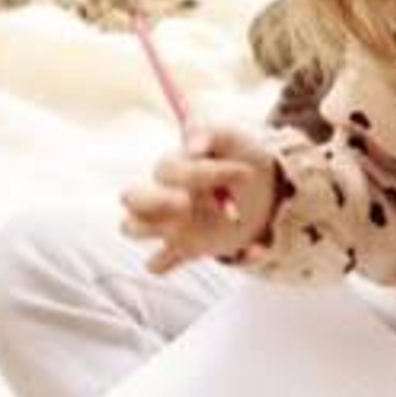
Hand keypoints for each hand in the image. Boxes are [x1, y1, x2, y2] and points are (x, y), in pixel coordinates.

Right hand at [118, 122, 283, 272]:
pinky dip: (170, 262)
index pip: (168, 170)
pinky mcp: (181, 248)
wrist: (266, 190)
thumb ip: (211, 133)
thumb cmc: (240, 157)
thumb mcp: (233, 138)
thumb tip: (193, 147)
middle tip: (186, 203)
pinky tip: (205, 252)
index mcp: (174, 166)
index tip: (244, 173)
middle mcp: (164, 194)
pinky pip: (156, 263)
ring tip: (186, 225)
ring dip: (152, 229)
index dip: (203, 173)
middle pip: (130, 197)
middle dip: (154, 200)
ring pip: (130, 228)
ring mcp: (168, 222)